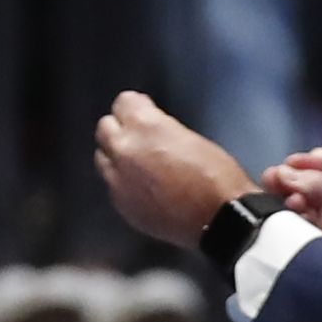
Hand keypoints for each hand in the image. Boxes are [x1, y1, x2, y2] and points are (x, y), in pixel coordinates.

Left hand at [93, 90, 253, 249]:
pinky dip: (122, 182)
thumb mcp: (189, 136)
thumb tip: (150, 131)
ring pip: (102, 157)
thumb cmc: (215, 176)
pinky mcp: (121, 204)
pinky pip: (112, 185)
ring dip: (115, 155)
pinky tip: (141, 187)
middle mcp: (124, 150)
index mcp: (145, 126)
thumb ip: (160, 128)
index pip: (122, 102)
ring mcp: (118, 180)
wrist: (219, 219)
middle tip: (138, 137)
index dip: (135, 106)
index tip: (144, 110)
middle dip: (120, 128)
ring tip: (136, 163)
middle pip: (104, 128)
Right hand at [267, 146, 321, 294]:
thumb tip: (289, 174)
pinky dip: (292, 227)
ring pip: (302, 209)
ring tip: (282, 205)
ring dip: (288, 203)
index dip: (305, 162)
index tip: (286, 166)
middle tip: (271, 183)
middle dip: (289, 181)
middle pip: (308, 186)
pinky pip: (302, 235)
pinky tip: (287, 224)